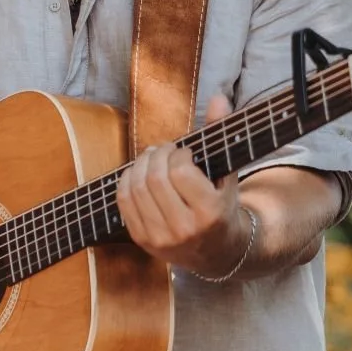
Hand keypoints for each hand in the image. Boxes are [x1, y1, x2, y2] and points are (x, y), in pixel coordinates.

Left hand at [116, 93, 253, 278]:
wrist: (217, 253)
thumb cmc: (222, 206)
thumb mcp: (228, 174)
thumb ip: (221, 134)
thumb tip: (219, 97)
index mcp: (210, 213)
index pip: (180, 172)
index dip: (178, 153)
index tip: (184, 151)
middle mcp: (184, 229)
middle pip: (155, 179)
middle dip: (157, 155)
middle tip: (164, 149)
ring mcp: (161, 238)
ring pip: (136, 189)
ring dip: (140, 164)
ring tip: (152, 157)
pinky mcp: (143, 241)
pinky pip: (123, 202)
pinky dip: (126, 180)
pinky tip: (138, 172)